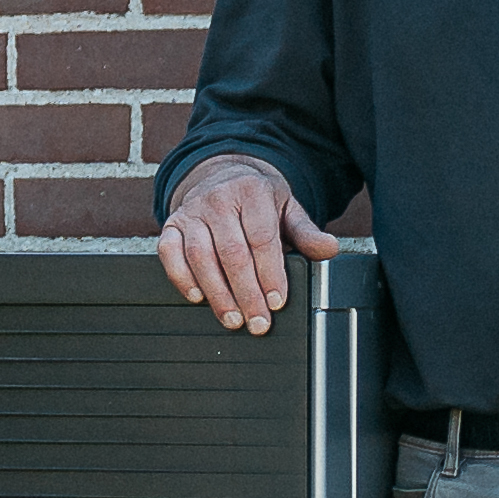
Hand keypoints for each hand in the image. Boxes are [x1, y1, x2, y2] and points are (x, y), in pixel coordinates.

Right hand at [154, 153, 337, 333]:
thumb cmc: (258, 200)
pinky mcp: (171, 224)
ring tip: (233, 319)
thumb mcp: (287, 210)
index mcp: (253, 191)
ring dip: (217, 293)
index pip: (261, 238)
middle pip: (232, 253)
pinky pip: (169, 253)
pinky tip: (198, 297)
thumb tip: (329, 249)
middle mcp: (219, 198)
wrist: (222, 175)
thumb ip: (307, 232)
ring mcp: (192, 211)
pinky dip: (181, 278)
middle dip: (246, 293)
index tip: (277, 301)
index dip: (270, 273)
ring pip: (201, 256)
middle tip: (258, 322)